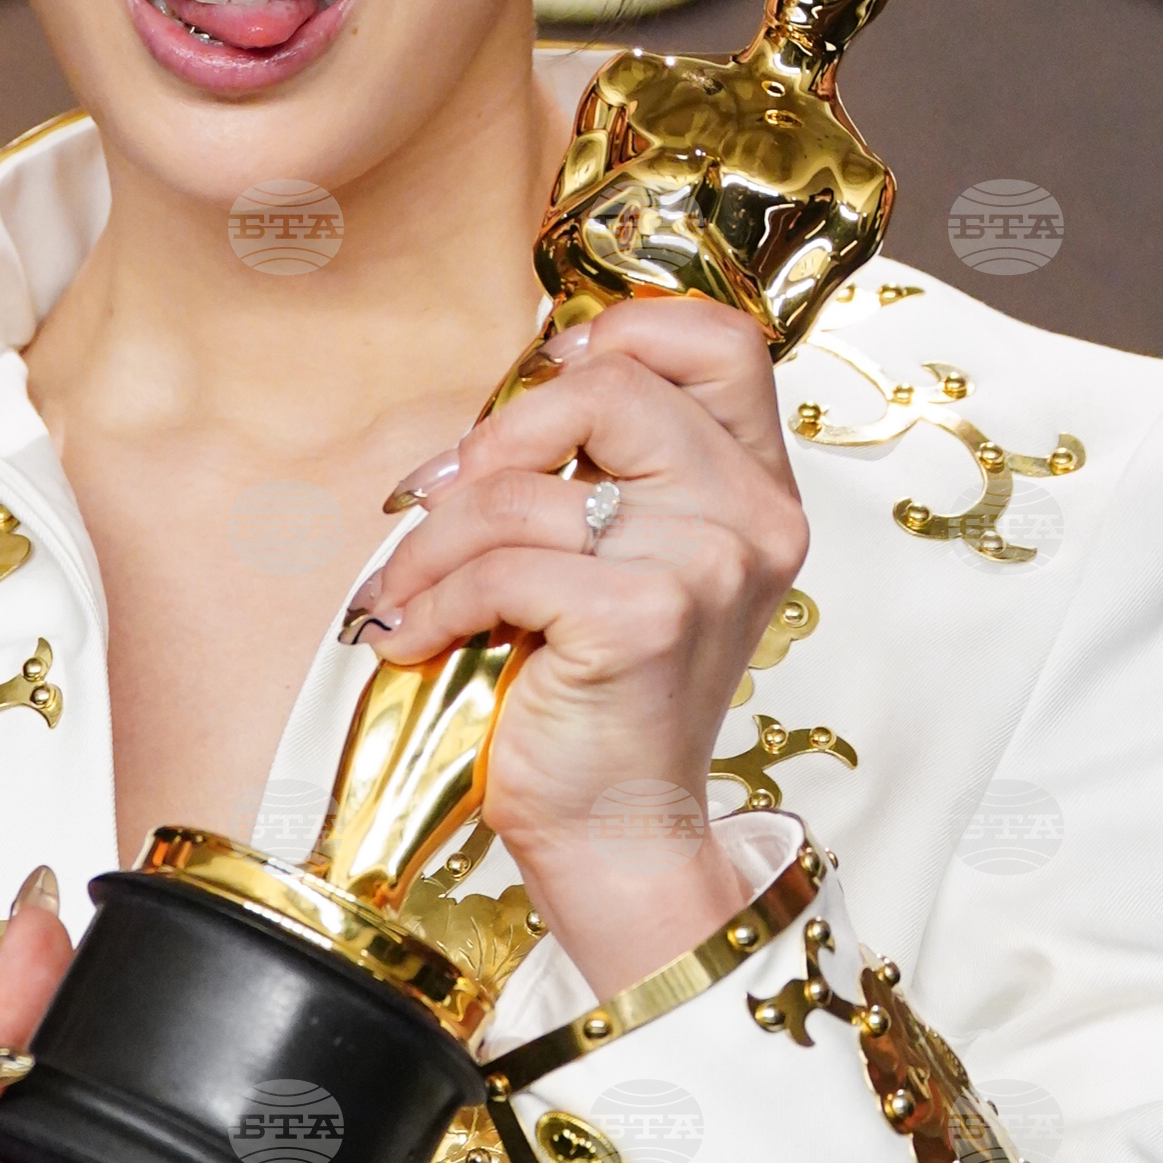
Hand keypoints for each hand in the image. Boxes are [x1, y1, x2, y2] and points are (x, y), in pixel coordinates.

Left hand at [347, 302, 808, 995]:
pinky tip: (413, 637)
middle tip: (439, 495)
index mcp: (758, 489)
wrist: (616, 833)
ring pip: (527, 489)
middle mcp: (751, 518)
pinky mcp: (643, 618)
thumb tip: (516, 387)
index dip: (624, 329)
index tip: (545, 379)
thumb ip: (607, 469)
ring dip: (434, 541)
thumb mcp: (624, 559)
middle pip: (614, 385)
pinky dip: (435, 599)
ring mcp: (706, 565)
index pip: (721, 340)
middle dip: (499, 435)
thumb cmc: (600, 696)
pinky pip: (503, 565)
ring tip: (404, 589)